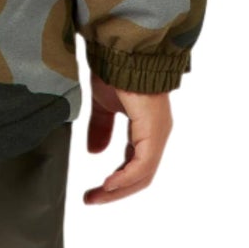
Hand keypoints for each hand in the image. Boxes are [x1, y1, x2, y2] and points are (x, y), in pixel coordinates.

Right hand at [81, 70, 172, 204]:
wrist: (122, 48)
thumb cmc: (115, 69)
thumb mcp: (103, 103)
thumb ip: (101, 128)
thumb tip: (95, 152)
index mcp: (146, 128)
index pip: (134, 165)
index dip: (115, 181)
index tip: (93, 190)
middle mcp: (156, 133)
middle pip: (140, 176)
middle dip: (115, 191)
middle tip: (91, 199)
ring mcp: (157, 133)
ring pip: (143, 174)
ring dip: (118, 189)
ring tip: (97, 195)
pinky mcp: (153, 130)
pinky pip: (142, 164)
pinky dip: (125, 178)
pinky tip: (108, 184)